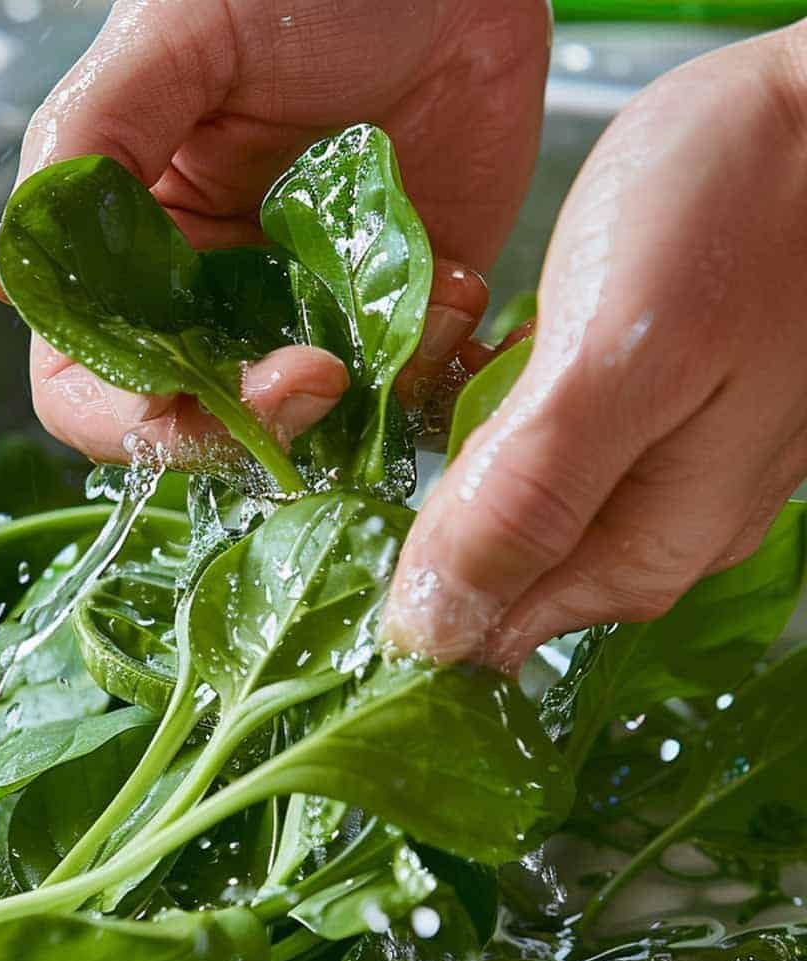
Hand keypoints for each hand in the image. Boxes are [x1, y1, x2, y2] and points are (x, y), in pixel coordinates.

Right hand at [0, 0, 550, 463]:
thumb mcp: (174, 37)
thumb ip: (89, 143)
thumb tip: (4, 274)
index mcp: (133, 248)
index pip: (94, 383)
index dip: (130, 416)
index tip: (191, 392)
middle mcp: (212, 299)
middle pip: (204, 425)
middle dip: (259, 426)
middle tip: (323, 371)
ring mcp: (306, 313)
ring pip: (311, 426)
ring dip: (364, 400)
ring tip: (424, 295)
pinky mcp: (393, 311)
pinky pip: (402, 385)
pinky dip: (432, 368)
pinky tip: (457, 293)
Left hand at [383, 23, 806, 669]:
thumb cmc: (733, 211)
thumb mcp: (611, 361)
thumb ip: (526, 503)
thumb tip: (435, 632)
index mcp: (646, 548)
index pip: (496, 630)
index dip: (411, 594)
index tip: (343, 532)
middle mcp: (657, 528)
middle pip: (500, 566)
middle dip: (429, 500)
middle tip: (402, 407)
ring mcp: (659, 467)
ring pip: (512, 499)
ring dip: (458, 440)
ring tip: (446, 356)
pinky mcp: (649, 408)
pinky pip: (539, 440)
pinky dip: (494, 400)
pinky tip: (484, 346)